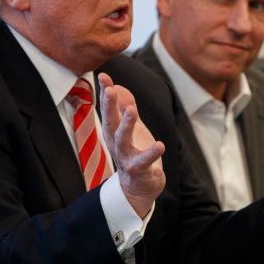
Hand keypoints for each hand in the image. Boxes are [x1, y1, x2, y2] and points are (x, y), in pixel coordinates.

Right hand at [99, 73, 165, 217]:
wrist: (138, 188)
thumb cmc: (134, 153)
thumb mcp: (129, 128)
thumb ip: (124, 107)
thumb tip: (118, 85)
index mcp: (113, 132)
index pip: (108, 110)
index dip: (105, 92)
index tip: (103, 75)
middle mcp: (116, 144)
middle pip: (110, 123)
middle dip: (109, 106)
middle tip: (110, 90)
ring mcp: (127, 158)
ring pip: (123, 140)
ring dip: (126, 125)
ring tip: (131, 110)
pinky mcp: (140, 170)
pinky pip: (144, 162)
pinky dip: (151, 153)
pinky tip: (160, 145)